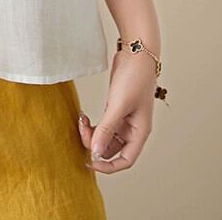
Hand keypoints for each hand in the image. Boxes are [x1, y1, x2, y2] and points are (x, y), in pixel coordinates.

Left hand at [77, 48, 155, 172]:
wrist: (136, 54)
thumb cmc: (134, 78)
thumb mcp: (118, 104)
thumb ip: (107, 129)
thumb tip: (96, 152)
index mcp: (140, 132)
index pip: (126, 160)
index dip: (108, 166)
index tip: (90, 162)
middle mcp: (132, 129)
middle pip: (112, 149)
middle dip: (95, 143)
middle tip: (82, 128)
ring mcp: (123, 119)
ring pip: (105, 137)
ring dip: (91, 133)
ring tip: (82, 120)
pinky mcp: (115, 108)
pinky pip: (103, 125)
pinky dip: (92, 124)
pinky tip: (84, 116)